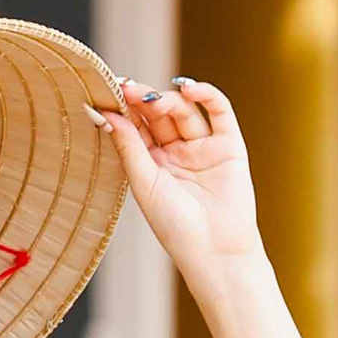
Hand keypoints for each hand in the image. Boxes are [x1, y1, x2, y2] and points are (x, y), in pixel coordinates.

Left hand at [90, 74, 264, 281]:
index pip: (136, 127)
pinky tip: (188, 88)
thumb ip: (128, 146)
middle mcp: (177, 153)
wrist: (215, 249)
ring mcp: (203, 147)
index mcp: (152, 164)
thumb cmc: (175, 226)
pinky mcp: (229, 145)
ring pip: (184, 111)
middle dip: (143, 101)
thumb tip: (108, 112)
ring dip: (168, 100)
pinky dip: (206, 95)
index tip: (108, 90)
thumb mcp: (144, 183)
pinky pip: (219, 111)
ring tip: (153, 99)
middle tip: (128, 89)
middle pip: (159, 115)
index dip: (124, 108)